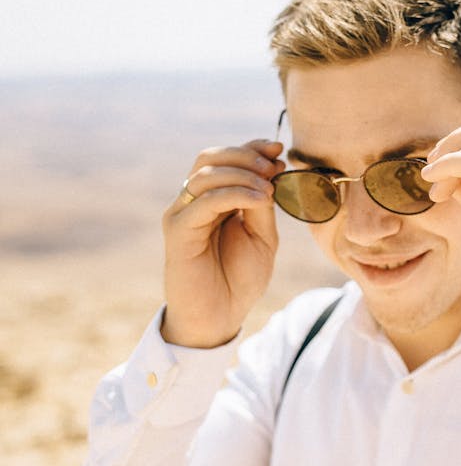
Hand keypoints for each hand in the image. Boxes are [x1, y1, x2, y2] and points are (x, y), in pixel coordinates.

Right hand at [161, 140, 284, 346]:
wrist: (219, 318)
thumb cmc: (239, 279)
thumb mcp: (262, 235)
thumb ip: (262, 203)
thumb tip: (270, 167)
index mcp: (214, 199)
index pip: (225, 159)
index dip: (251, 148)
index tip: (279, 150)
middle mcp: (194, 202)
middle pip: (210, 157)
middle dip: (245, 155)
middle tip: (273, 167)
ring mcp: (182, 213)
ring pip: (205, 173)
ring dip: (243, 174)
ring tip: (269, 189)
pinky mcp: (177, 230)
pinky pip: (204, 200)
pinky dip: (235, 193)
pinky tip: (260, 200)